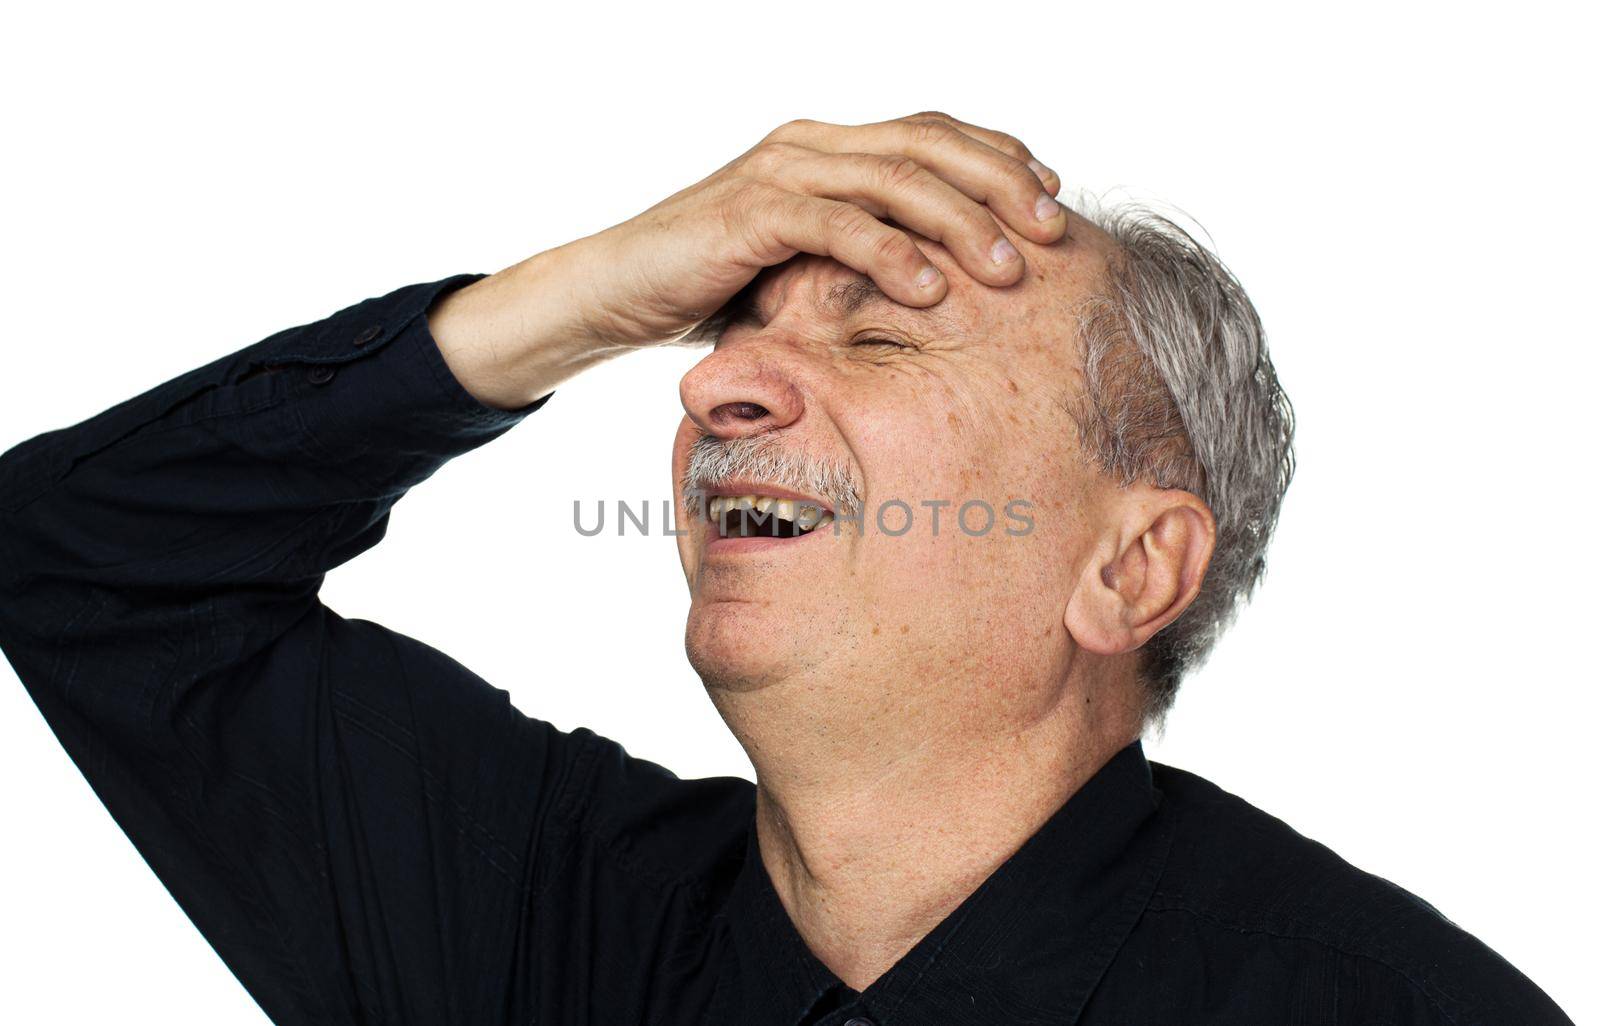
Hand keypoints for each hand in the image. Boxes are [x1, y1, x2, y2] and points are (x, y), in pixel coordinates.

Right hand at [577, 110, 1066, 347]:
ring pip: (893, 178)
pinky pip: (836, 224)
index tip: (1051, 199)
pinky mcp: (750, 212)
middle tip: (1051, 231)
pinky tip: (931, 290)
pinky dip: (890, 253)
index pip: (931, 133)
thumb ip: (859, 255)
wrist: (614, 293)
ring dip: (960, 223)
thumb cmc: (711, 286)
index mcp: (828, 149)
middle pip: (928, 143)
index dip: (998, 157)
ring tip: (1007, 270)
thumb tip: (939, 289)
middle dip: (1000, 184)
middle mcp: (810, 145)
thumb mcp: (802, 265)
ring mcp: (780, 172)